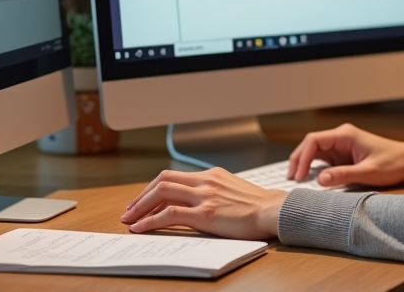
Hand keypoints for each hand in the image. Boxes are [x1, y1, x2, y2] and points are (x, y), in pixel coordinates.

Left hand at [120, 167, 286, 239]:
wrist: (274, 211)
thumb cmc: (258, 206)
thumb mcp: (233, 190)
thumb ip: (214, 191)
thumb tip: (198, 201)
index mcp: (211, 175)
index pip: (173, 176)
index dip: (153, 188)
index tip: (143, 200)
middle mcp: (205, 181)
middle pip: (162, 181)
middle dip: (141, 196)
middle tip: (129, 210)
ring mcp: (204, 196)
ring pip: (161, 193)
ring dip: (140, 207)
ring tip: (129, 220)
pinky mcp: (205, 214)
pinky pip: (169, 214)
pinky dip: (150, 221)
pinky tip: (141, 228)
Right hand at [288, 123, 403, 187]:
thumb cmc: (394, 163)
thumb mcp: (368, 172)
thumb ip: (344, 175)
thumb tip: (320, 180)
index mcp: (345, 135)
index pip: (314, 140)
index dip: (302, 157)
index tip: (298, 175)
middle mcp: (341, 137)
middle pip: (311, 144)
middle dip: (299, 160)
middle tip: (291, 178)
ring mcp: (342, 145)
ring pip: (315, 152)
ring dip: (304, 164)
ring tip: (295, 179)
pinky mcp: (345, 155)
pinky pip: (324, 159)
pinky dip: (314, 168)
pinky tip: (309, 179)